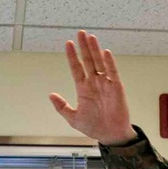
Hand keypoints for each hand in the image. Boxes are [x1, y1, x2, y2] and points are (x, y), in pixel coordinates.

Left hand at [49, 31, 135, 145]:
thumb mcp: (73, 118)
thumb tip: (51, 95)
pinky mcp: (116, 87)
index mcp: (83, 88)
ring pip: (99, 62)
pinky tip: (105, 52)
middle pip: (88, 60)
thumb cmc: (94, 127)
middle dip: (84, 47)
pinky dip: (109, 62)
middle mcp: (94, 82)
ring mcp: (105, 83)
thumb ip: (62, 107)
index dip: (72, 56)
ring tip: (90, 37)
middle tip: (80, 33)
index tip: (68, 43)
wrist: (110, 135)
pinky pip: (112, 72)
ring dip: (95, 50)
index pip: (76, 68)